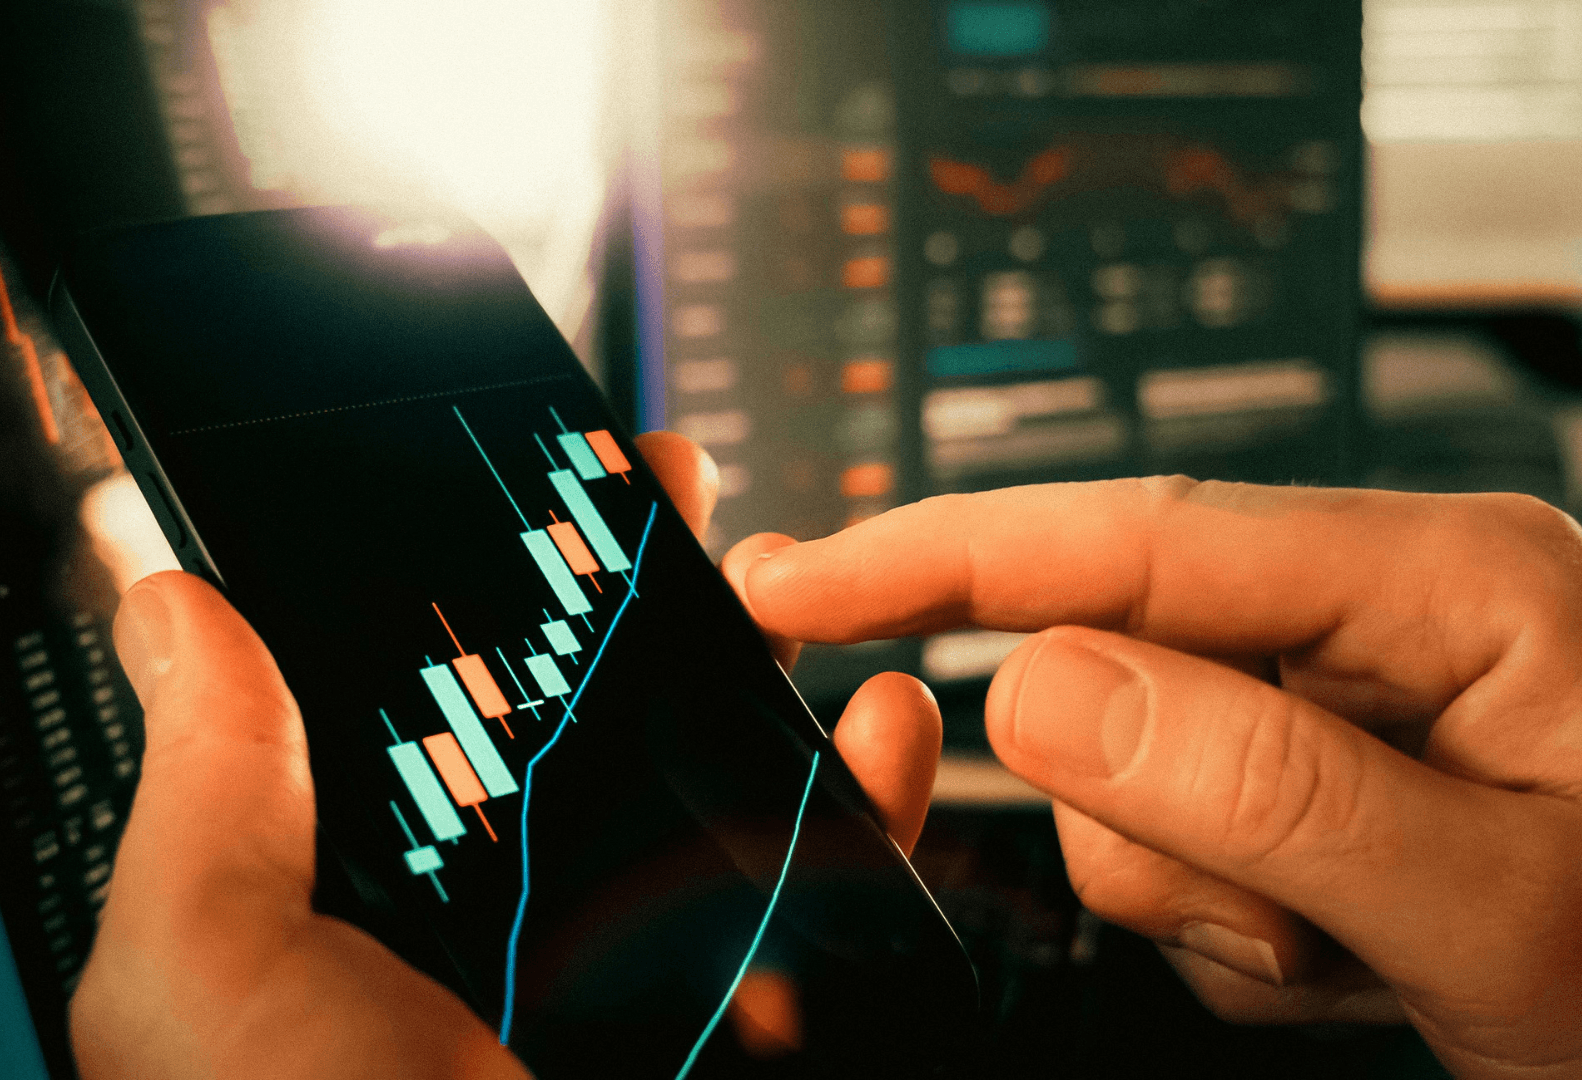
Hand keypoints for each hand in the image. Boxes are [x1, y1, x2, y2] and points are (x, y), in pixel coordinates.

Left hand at [69, 433, 943, 1079]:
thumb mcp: (204, 971)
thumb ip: (203, 785)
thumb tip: (167, 602)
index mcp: (364, 878)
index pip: (419, 682)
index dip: (466, 567)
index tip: (513, 467)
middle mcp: (499, 902)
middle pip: (577, 702)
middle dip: (629, 579)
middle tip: (666, 481)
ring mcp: (627, 945)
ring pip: (706, 763)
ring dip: (757, 658)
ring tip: (778, 572)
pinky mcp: (738, 989)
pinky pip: (816, 873)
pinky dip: (866, 796)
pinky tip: (878, 721)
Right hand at [736, 477, 1581, 1077]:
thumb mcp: (1497, 908)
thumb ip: (1265, 788)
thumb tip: (1035, 685)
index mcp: (1442, 579)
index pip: (1132, 532)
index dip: (939, 553)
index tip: (794, 581)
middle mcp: (1382, 614)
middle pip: (1120, 667)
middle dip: (1155, 820)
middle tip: (1277, 925)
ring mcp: (1345, 702)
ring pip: (1133, 777)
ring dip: (1206, 893)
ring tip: (1356, 953)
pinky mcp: (1317, 778)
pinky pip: (1180, 838)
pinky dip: (1229, 923)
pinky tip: (1348, 955)